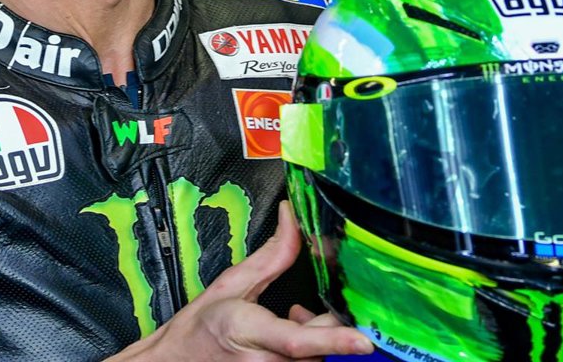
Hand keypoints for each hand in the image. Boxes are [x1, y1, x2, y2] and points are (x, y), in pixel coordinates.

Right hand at [109, 201, 373, 360]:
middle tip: (300, 306)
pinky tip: (290, 338)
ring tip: (290, 321)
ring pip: (316, 357)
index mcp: (250, 331)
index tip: (364, 341)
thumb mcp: (231, 285)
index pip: (299, 340)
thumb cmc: (198, 329)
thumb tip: (293, 216)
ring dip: (316, 337)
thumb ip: (272, 255)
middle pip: (319, 344)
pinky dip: (308, 350)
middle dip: (326, 321)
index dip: (334, 339)